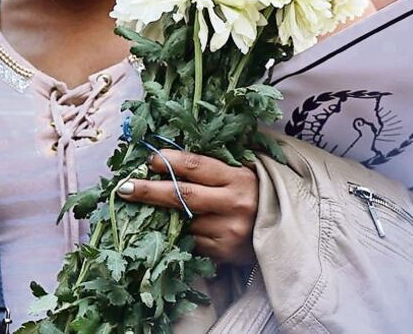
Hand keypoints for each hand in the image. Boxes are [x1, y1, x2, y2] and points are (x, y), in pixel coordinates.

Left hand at [118, 149, 258, 265]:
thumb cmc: (254, 194)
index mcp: (237, 177)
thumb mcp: (239, 173)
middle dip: (148, 191)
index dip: (169, 161)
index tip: (148, 160)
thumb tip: (164, 160)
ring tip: (148, 211)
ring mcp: (229, 231)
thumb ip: (209, 169)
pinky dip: (182, 234)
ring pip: (184, 222)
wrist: (288, 232)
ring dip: (164, 217)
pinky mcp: (225, 252)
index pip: (196, 166)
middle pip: (182, 195)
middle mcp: (234, 204)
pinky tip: (178, 229)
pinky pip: (192, 241)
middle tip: (123, 188)